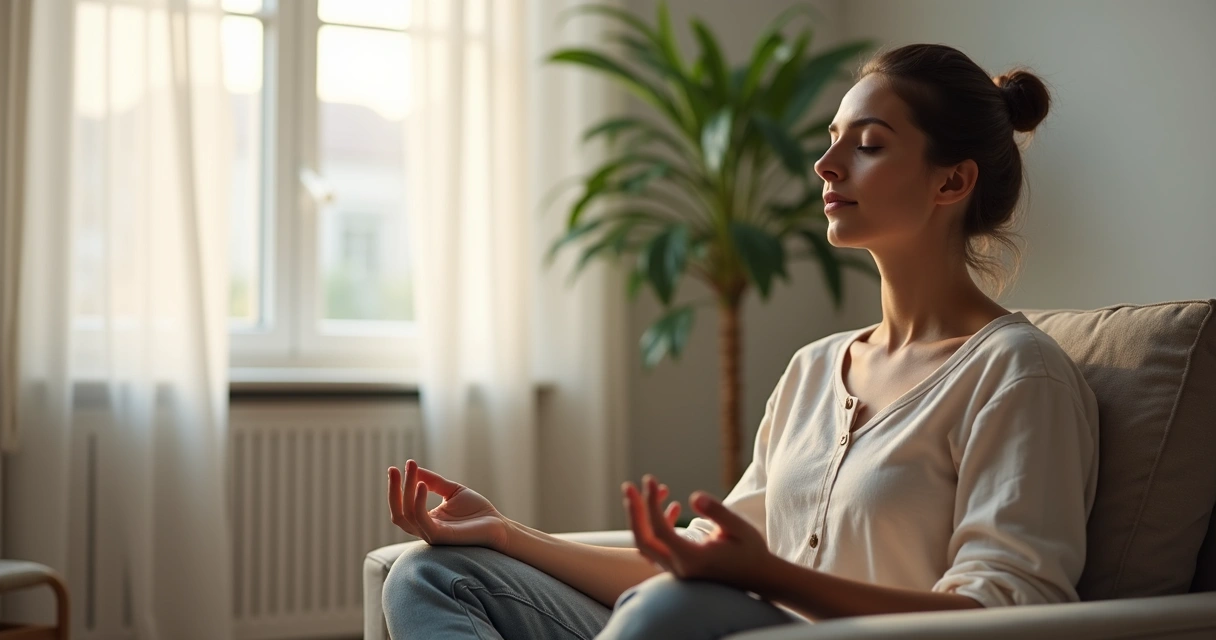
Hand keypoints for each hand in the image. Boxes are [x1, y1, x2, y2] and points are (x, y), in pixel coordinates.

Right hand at [387, 460, 510, 550]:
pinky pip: (421, 520)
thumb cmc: (477, 511)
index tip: (397, 467)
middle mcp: (424, 530)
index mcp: (426, 521)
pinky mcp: (440, 536)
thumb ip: (433, 482)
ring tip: (412, 470)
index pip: (402, 507)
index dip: (396, 488)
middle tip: (394, 469)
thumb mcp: (452, 491)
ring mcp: (431, 535)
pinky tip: (421, 485)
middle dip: (393, 490)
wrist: (498, 525)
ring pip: (407, 515)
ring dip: (406, 490)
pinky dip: (418, 501)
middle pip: (398, 513)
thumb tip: (414, 468)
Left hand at [622, 474, 774, 593]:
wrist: (760, 578)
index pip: (659, 530)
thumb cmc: (751, 552)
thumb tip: (694, 497)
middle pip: (643, 541)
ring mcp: (677, 571)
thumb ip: (717, 512)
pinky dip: (657, 526)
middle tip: (628, 486)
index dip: (650, 503)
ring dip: (643, 518)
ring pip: (647, 545)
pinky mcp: (680, 567)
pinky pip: (658, 547)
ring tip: (651, 489)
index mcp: (692, 559)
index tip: (650, 480)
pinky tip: (673, 507)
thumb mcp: (740, 528)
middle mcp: (679, 569)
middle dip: (634, 512)